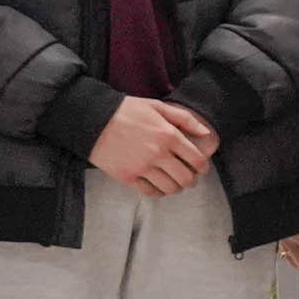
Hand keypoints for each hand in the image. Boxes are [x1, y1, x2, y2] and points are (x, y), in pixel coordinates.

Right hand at [89, 96, 215, 197]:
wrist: (92, 119)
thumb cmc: (125, 110)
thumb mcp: (157, 106)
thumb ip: (184, 119)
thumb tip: (206, 132)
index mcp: (168, 135)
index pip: (197, 160)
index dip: (203, 167)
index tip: (201, 168)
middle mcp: (158, 153)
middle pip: (186, 178)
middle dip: (191, 180)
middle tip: (188, 177)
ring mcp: (142, 167)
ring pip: (170, 188)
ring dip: (175, 187)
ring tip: (173, 182)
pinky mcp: (127, 176)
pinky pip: (150, 192)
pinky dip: (158, 192)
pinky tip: (158, 185)